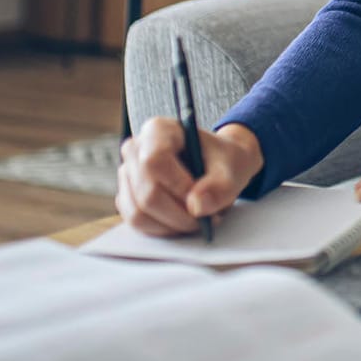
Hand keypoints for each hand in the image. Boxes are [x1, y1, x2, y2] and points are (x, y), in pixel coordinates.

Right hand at [116, 119, 263, 236]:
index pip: (154, 161)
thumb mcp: (233, 168)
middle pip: (145, 193)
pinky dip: (162, 229)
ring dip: (171, 225)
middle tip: (205, 220)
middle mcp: (136, 150)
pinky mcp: (128, 197)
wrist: (220, 166)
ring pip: (138, 213)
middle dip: (178, 214)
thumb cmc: (224, 160)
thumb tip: (196, 206)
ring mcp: (127, 175)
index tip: (199, 199)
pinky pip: (137, 223)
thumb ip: (220, 186)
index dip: (177, 186)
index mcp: (159, 130)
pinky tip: (183, 222)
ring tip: (197, 221)